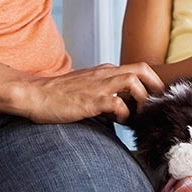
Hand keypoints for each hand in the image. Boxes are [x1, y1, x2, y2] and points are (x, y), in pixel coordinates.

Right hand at [17, 62, 163, 124]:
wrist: (35, 95)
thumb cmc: (60, 95)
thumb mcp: (89, 88)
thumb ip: (107, 93)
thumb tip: (125, 109)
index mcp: (106, 71)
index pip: (139, 69)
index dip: (152, 83)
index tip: (155, 100)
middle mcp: (105, 74)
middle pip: (142, 69)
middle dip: (155, 87)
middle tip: (155, 106)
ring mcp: (98, 86)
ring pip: (132, 81)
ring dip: (141, 99)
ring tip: (137, 115)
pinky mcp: (89, 100)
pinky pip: (116, 102)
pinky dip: (123, 112)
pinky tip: (118, 121)